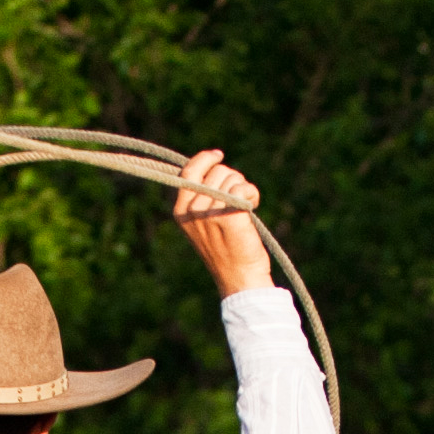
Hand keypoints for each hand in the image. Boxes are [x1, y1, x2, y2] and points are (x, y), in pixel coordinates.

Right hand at [172, 148, 271, 297]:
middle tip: (239, 197)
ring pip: (231, 178)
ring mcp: (208, 213)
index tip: (218, 155)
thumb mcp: (203, 223)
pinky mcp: (227, 216)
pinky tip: (253, 205)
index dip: (205, 159)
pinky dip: (252, 193)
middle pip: (215, 172)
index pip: (188, 172)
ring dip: (243, 187)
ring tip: (245, 207)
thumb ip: (201, 197)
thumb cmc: (226, 250)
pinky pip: (242, 188)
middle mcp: (191, 211)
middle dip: (232, 178)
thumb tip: (211, 165)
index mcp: (180, 212)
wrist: (239, 278)